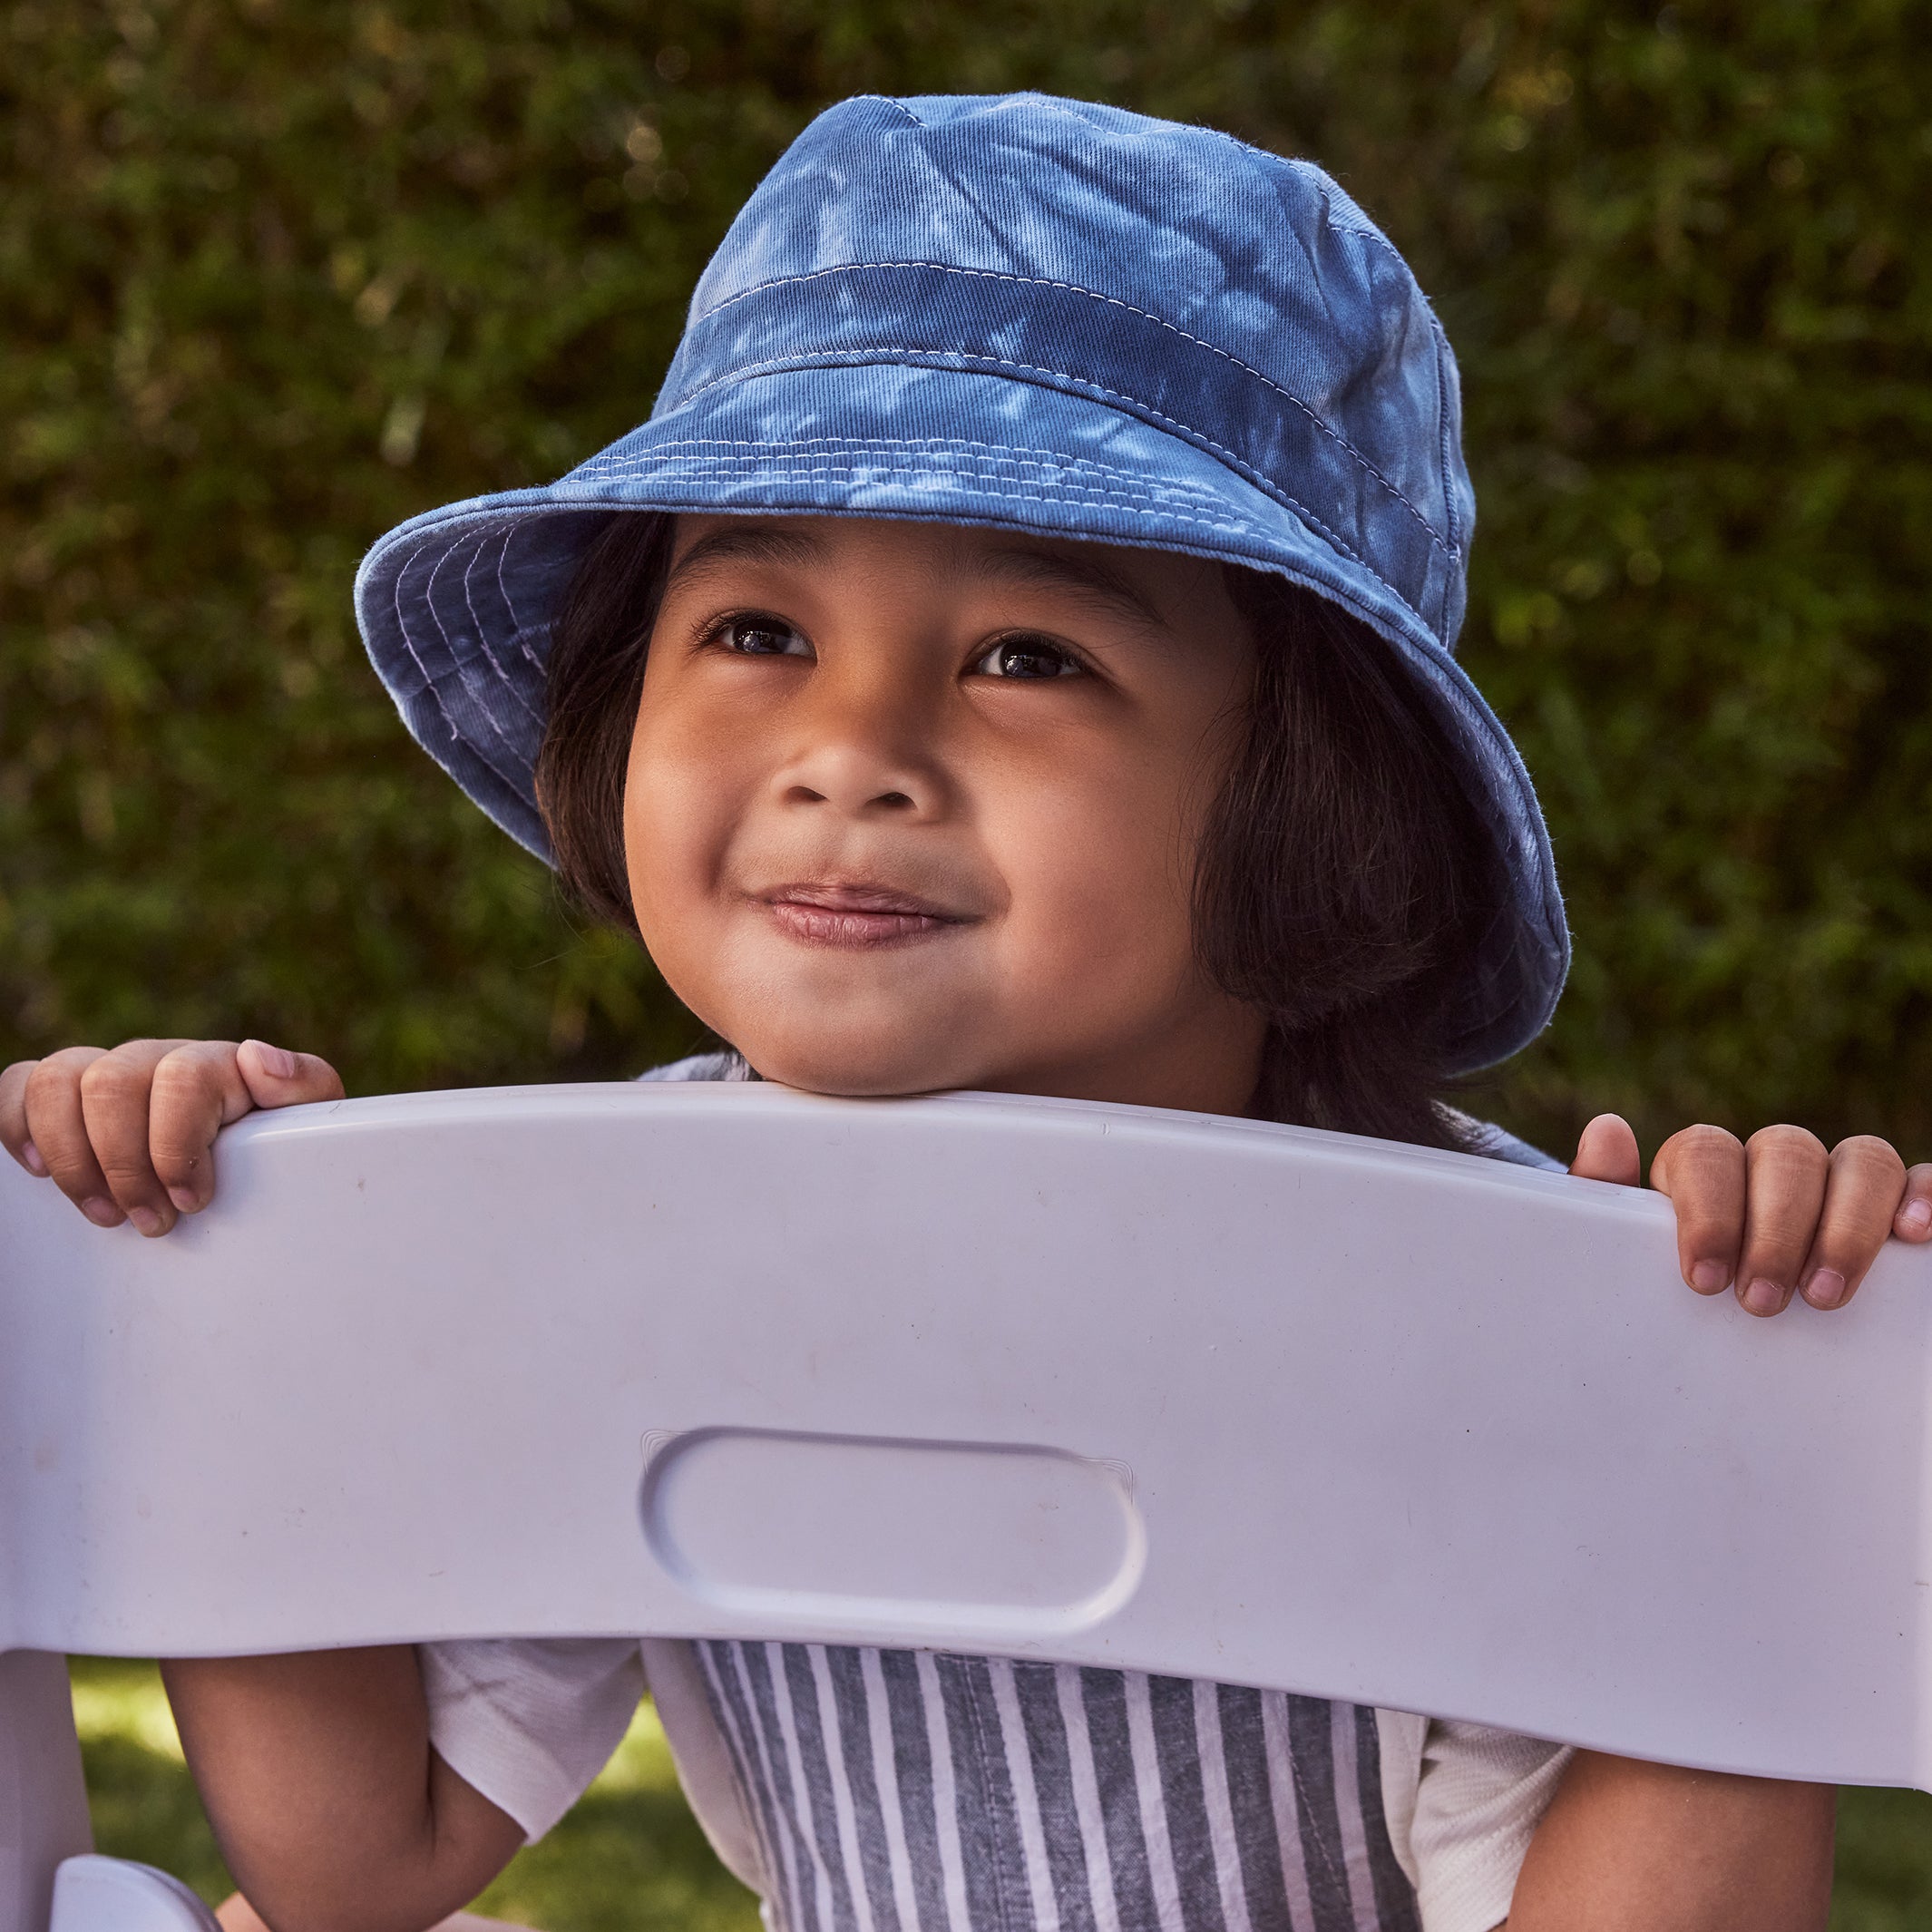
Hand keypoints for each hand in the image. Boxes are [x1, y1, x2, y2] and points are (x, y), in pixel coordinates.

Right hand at [0, 1038, 343, 1237]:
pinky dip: (16, 1123)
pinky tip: (38, 1169)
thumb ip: (300, 1087)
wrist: (256, 1164)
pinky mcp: (62, 1098)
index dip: (177, 1143)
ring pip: (59, 1080)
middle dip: (126, 1164)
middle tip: (150, 1223)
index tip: (191, 1200)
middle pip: (113, 1083)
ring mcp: (103, 1075)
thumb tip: (257, 1060)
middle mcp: (153, 1061)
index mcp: (213, 1064)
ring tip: (103, 1214)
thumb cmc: (277, 1148)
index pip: (183, 1077)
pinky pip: (19, 1084)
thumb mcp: (307, 1123)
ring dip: (73, 1157)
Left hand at [1569, 1113, 1931, 1315]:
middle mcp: (1775, 1165)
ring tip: (1825, 1295)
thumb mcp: (1627, 1254)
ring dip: (1846, 1225)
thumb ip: (1605, 1201)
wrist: (1711, 1321)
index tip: (1705, 1278)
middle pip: (1785, 1154)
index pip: (1707, 1152)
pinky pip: (1919, 1179)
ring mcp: (1839, 1183)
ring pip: (1860, 1160)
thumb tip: (1607, 1131)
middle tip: (1762, 1301)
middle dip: (1775, 1229)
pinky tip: (1915, 1236)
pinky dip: (1923, 1195)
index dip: (1708, 1209)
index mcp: (1704, 1167)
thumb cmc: (1672, 1287)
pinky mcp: (1896, 1209)